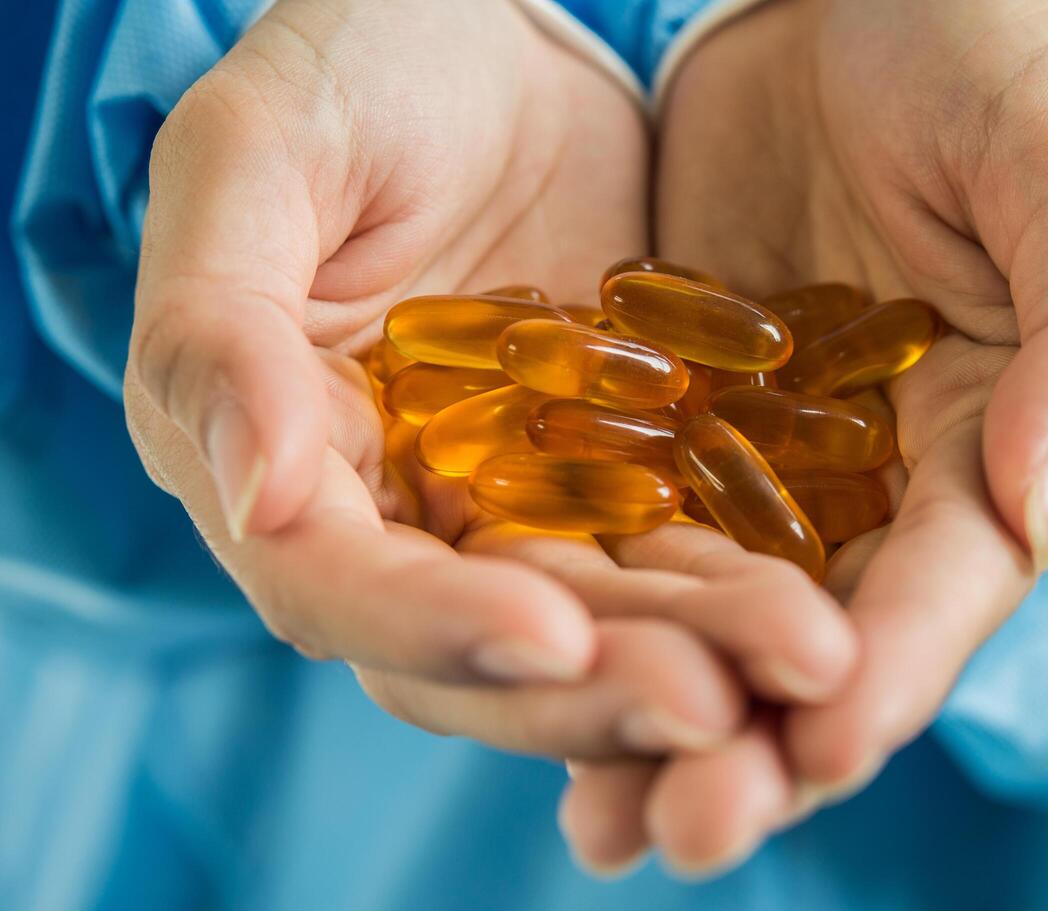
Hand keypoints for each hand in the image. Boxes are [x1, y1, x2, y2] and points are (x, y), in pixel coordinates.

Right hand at [125, 0, 854, 767]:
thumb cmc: (347, 69)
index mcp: (272, 458)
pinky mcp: (614, 474)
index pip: (332, 584)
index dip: (431, 624)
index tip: (550, 634)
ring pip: (597, 618)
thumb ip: (219, 325)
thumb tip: (254, 499)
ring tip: (806, 660)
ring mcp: (510, 505)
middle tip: (713, 706)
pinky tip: (828, 602)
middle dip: (590, 691)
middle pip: (476, 649)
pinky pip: (681, 549)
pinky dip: (743, 583)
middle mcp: (390, 515)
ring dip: (694, 655)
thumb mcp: (256, 155)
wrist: (485, 34)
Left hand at [560, 0, 1047, 874]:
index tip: (827, 736)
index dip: (897, 665)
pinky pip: (614, 531)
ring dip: (653, 718)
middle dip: (757, 740)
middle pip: (821, 639)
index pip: (951, 580)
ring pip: (709, 618)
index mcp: (994, 440)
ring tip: (600, 822)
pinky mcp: (659, 424)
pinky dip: (577, 610)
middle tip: (682, 830)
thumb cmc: (983, 53)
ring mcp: (760, 464)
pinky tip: (522, 680)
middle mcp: (876, 483)